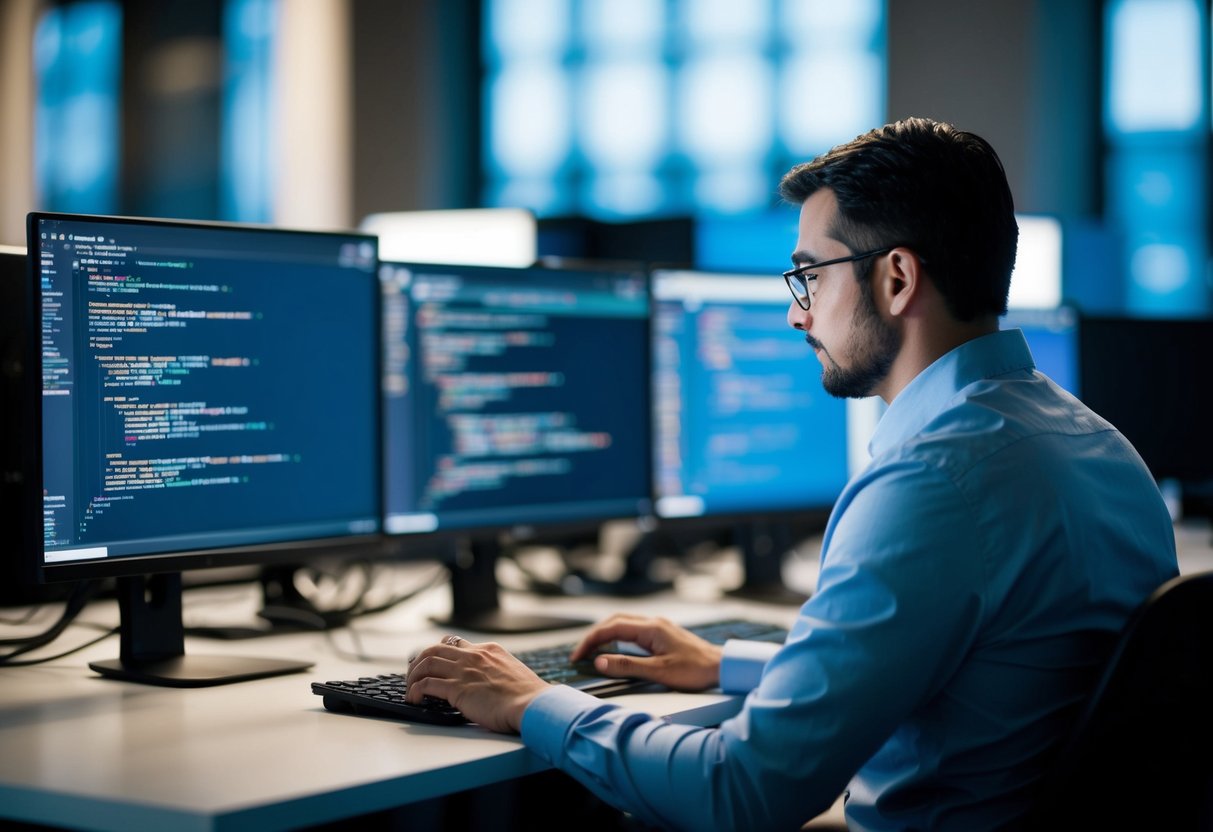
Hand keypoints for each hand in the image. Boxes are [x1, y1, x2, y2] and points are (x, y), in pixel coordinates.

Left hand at [405, 635, 549, 733]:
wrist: (533, 705)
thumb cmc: (527, 696)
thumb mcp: (511, 672)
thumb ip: (495, 671)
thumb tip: (486, 682)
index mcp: (489, 650)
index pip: (454, 643)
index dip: (439, 653)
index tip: (432, 662)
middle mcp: (474, 656)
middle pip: (434, 649)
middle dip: (419, 661)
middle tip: (413, 673)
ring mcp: (464, 671)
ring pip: (426, 662)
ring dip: (413, 675)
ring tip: (410, 688)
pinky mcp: (458, 689)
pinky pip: (426, 684)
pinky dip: (415, 690)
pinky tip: (414, 699)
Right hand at [570, 614, 722, 691]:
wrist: (721, 666)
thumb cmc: (694, 670)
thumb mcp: (659, 672)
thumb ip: (628, 666)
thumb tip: (600, 661)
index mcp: (650, 628)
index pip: (611, 628)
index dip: (590, 641)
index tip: (577, 656)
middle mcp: (653, 623)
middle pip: (614, 621)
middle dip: (594, 636)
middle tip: (580, 653)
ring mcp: (659, 627)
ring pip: (624, 624)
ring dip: (606, 635)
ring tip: (592, 651)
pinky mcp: (663, 634)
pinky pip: (634, 630)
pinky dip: (618, 637)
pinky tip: (615, 649)